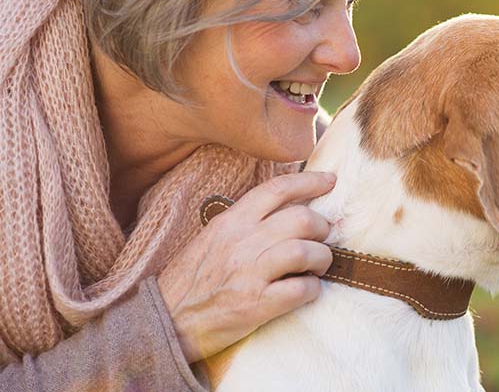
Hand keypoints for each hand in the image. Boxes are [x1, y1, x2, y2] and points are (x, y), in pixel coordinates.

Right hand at [156, 171, 336, 362]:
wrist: (164, 321)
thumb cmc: (191, 279)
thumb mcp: (213, 237)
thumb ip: (247, 221)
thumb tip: (289, 209)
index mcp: (232, 221)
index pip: (278, 189)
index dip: (310, 181)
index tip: (330, 180)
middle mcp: (242, 242)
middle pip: (301, 218)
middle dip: (322, 226)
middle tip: (323, 237)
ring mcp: (249, 273)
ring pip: (306, 252)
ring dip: (322, 258)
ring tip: (319, 265)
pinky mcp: (256, 305)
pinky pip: (301, 290)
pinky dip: (313, 289)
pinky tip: (307, 289)